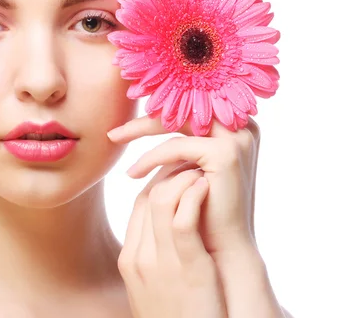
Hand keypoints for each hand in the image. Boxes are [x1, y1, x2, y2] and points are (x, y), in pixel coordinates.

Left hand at [109, 116, 260, 259]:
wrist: (224, 249)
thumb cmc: (205, 211)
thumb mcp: (192, 169)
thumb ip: (182, 145)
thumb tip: (149, 118)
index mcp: (236, 124)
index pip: (191, 104)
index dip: (159, 107)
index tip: (126, 121)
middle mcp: (243, 125)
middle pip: (184, 107)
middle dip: (145, 117)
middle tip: (113, 132)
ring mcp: (238, 138)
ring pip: (177, 121)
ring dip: (141, 129)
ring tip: (114, 141)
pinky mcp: (226, 153)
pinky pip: (176, 146)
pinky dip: (151, 158)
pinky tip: (133, 173)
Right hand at [117, 161, 227, 317]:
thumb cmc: (179, 315)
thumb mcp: (158, 284)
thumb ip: (158, 253)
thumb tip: (170, 225)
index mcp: (131, 259)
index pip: (139, 204)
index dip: (159, 180)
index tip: (180, 171)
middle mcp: (140, 257)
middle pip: (147, 196)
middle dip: (170, 171)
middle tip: (194, 161)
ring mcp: (160, 262)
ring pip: (162, 199)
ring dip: (184, 177)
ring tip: (203, 169)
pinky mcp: (187, 267)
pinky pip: (183, 219)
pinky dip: (194, 196)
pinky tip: (208, 186)